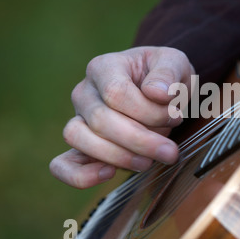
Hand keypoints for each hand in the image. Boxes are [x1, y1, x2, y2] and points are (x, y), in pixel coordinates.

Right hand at [50, 46, 194, 188]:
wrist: (160, 91)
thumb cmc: (165, 77)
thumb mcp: (174, 63)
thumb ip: (168, 73)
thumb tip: (156, 93)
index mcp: (104, 67)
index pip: (116, 93)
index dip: (149, 111)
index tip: (176, 117)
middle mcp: (85, 92)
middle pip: (100, 120)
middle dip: (140, 141)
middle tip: (170, 152)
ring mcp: (79, 119)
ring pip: (80, 139)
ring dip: (119, 156)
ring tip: (148, 162)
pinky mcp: (82, 145)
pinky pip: (64, 164)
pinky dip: (80, 175)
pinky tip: (109, 174)